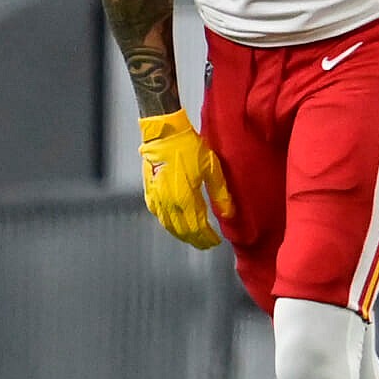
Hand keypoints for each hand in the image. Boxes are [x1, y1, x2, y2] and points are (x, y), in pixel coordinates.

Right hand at [138, 109, 233, 248]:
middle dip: (196, 240)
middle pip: (183, 231)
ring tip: (192, 238)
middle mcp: (169, 203)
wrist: (163, 134)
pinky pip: (158, 215)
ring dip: (181, 235)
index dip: (206, 237)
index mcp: (185, 198)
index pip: (197, 227)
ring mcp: (156, 198)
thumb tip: (229, 213)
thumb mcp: (211, 167)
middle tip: (206, 244)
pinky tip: (174, 225)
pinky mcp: (149, 192)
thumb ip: (220, 193)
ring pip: (169, 226)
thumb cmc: (189, 146)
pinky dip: (168, 224)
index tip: (215, 241)